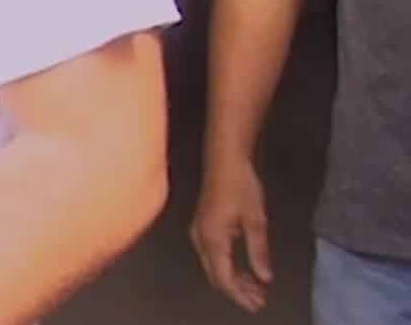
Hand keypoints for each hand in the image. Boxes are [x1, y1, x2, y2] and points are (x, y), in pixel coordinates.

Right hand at [190, 156, 272, 312]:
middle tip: (260, 300)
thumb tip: (264, 277)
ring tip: (256, 288)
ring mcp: (199, 231)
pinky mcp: (203, 226)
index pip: (223, 277)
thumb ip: (259, 251)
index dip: (240, 295)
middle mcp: (200, 238)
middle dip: (236, 290)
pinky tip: (244, 269)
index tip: (258, 304)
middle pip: (215, 275)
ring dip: (233, 279)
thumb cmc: (241, 186)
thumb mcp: (256, 220)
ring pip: (213, 266)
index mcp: (212, 239)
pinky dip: (228, 266)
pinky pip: (212, 255)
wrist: (224, 159)